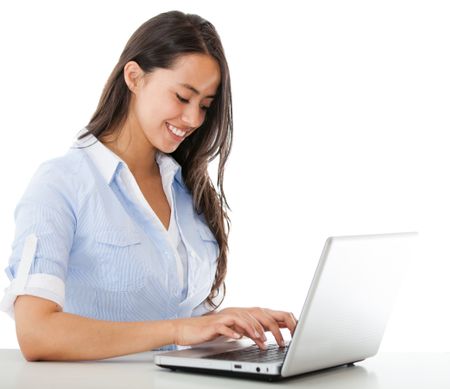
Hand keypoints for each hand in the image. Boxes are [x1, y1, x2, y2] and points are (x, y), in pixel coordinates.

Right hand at [172, 307, 297, 349]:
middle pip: (260, 314)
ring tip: (263, 343)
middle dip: (274, 327)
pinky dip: (234, 332)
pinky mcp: (215, 324)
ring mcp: (227, 316)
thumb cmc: (214, 331)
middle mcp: (238, 312)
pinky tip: (239, 339)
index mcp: (245, 314)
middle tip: (282, 341)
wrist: (190, 329)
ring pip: (245, 319)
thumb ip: (251, 330)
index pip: (268, 313)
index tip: (294, 331)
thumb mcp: (237, 330)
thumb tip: (268, 335)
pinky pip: (226, 326)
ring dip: (255, 332)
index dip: (281, 320)